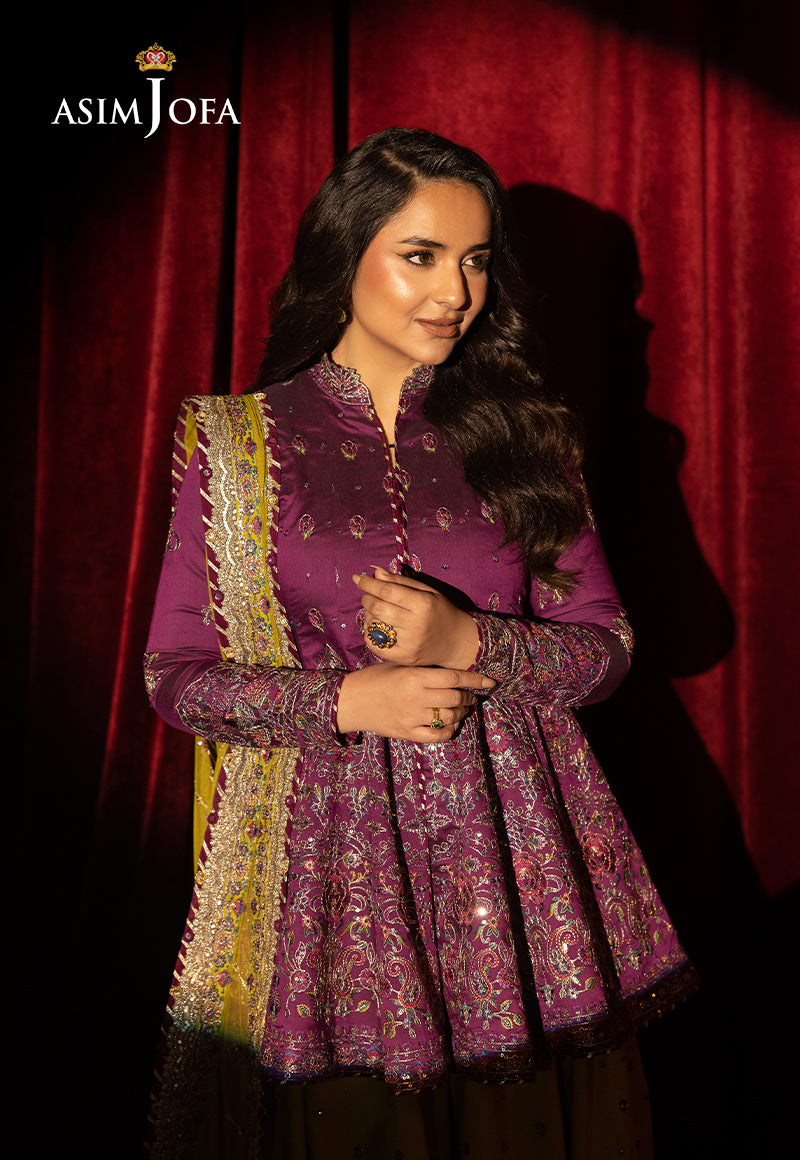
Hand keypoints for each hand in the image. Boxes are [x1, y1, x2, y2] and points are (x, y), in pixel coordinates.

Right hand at [336, 663, 494, 742]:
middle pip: (456, 698)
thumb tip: (454, 674)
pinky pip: (438, 735)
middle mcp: (416, 697)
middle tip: (471, 696)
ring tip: (462, 708)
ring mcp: (412, 717)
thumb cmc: (375, 679)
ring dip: (461, 712)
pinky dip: (450, 730)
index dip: (476, 680)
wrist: (350, 701)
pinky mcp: (407, 733)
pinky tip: (450, 723)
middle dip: (469, 697)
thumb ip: (424, 669)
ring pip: (450, 716)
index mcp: (414, 676)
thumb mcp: (399, 666)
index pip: (454, 678)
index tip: (490, 681)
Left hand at [354, 566, 479, 668]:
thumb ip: (401, 582)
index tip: (358, 578)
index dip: (368, 583)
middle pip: (377, 607)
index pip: (387, 590)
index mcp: (423, 604)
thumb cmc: (440, 612)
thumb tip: (375, 572)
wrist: (457, 642)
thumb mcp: (427, 592)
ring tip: (375, 611)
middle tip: (367, 595)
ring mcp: (409, 643)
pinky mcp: (404, 657)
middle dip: (366, 598)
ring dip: (367, 615)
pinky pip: (375, 645)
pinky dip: (369, 633)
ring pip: (374, 625)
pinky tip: (376, 627)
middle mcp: (416, 624)